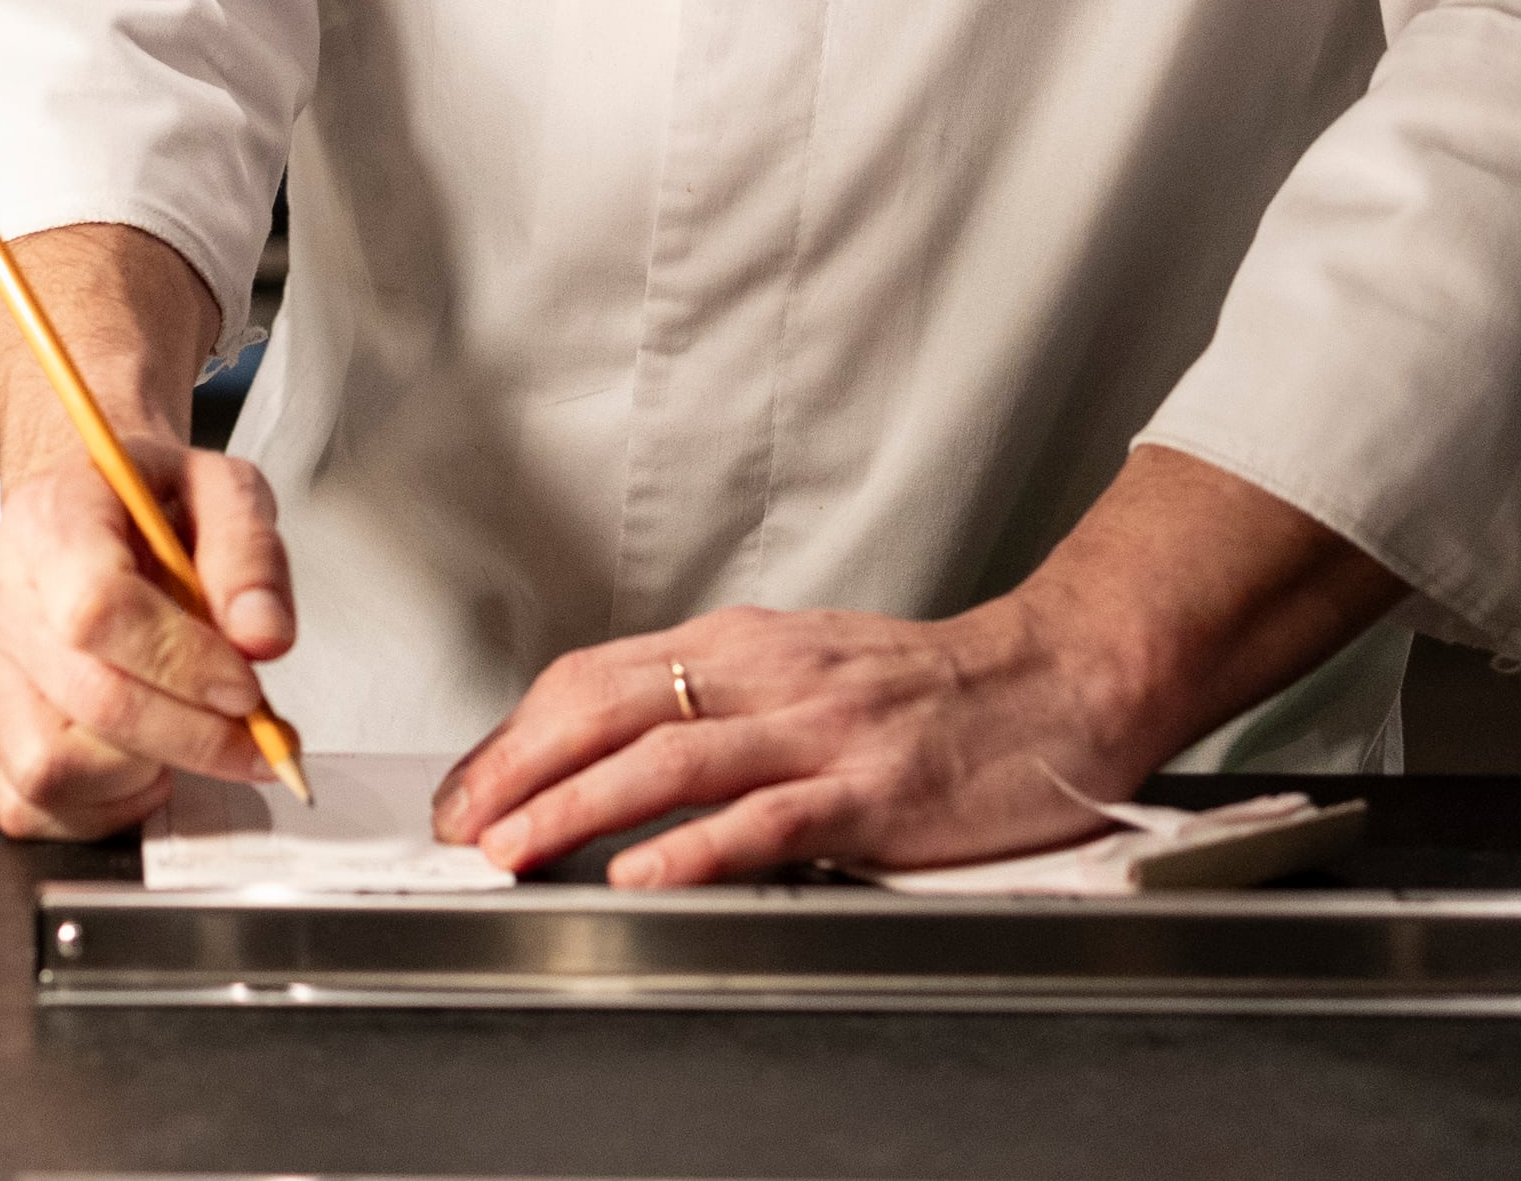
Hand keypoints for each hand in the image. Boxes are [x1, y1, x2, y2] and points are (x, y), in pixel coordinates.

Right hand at [0, 440, 296, 838]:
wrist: (92, 512)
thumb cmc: (152, 504)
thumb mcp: (223, 491)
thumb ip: (251, 554)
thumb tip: (262, 637)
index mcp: (49, 517)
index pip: (98, 608)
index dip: (182, 664)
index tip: (246, 688)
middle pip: (89, 697)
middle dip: (192, 735)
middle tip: (259, 738)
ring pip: (54, 765)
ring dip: (147, 768)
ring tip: (188, 729)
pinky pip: (33, 805)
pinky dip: (106, 802)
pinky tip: (145, 758)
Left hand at [429, 601, 1144, 887]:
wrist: (1058, 682)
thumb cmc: (931, 689)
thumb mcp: (802, 671)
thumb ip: (715, 702)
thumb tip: (613, 748)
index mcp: (742, 644)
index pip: (597, 676)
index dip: (518, 732)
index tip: (467, 789)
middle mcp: (768, 676)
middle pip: (612, 707)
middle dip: (520, 768)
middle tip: (462, 825)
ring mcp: (819, 732)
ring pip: (672, 760)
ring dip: (578, 805)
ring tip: (516, 849)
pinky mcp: (873, 791)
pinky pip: (768, 820)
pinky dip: (697, 848)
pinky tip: (646, 874)